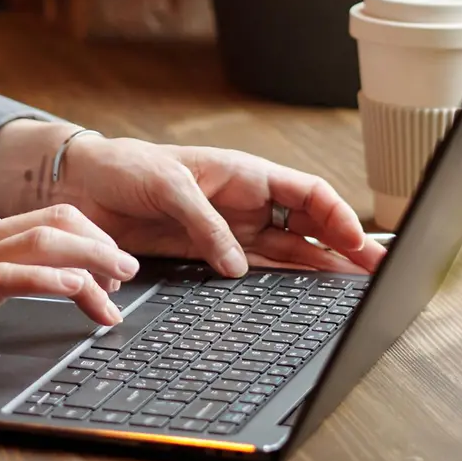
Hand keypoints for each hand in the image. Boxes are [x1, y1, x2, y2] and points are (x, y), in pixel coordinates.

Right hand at [0, 203, 138, 370]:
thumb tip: (36, 280)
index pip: (48, 219)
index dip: (89, 238)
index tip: (110, 266)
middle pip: (57, 221)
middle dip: (102, 243)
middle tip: (130, 271)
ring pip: (46, 243)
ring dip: (93, 261)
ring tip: (119, 287)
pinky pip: (16, 276)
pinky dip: (55, 281)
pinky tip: (80, 292)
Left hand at [58, 137, 386, 278]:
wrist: (85, 186)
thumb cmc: (127, 167)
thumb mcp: (168, 186)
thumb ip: (206, 224)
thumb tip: (237, 265)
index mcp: (244, 173)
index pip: (307, 193)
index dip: (338, 217)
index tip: (359, 243)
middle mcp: (245, 203)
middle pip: (309, 224)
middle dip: (345, 246)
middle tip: (376, 272)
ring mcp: (232, 230)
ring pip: (291, 250)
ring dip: (322, 267)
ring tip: (353, 288)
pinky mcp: (212, 254)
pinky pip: (259, 268)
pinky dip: (286, 280)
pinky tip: (307, 293)